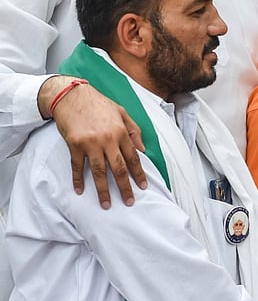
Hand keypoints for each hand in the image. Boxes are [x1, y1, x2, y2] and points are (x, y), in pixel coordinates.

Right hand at [42, 77, 146, 208]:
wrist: (72, 96)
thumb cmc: (98, 104)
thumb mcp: (122, 112)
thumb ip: (134, 130)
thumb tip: (143, 149)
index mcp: (121, 132)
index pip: (133, 158)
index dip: (139, 174)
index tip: (143, 186)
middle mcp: (108, 139)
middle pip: (119, 168)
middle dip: (125, 187)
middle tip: (129, 202)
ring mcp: (90, 143)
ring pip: (99, 172)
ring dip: (103, 190)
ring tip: (107, 204)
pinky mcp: (74, 145)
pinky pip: (78, 166)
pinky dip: (78, 180)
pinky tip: (80, 190)